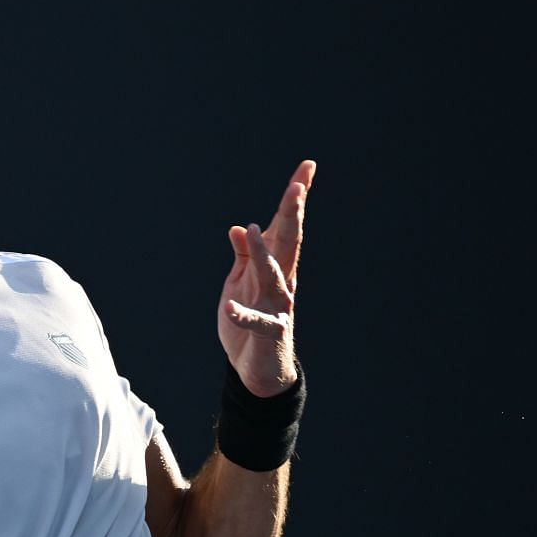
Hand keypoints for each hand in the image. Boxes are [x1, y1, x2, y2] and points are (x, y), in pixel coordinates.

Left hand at [218, 159, 311, 396]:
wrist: (257, 369)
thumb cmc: (250, 323)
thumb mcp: (241, 285)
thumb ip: (244, 258)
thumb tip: (239, 228)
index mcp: (275, 266)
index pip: (285, 226)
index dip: (295, 198)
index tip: (307, 167)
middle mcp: (282, 281)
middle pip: (289, 242)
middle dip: (293, 214)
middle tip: (299, 185)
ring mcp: (278, 306)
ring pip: (274, 275)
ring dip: (264, 254)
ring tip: (254, 231)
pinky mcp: (269, 331)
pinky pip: (256, 321)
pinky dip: (243, 314)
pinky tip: (228, 308)